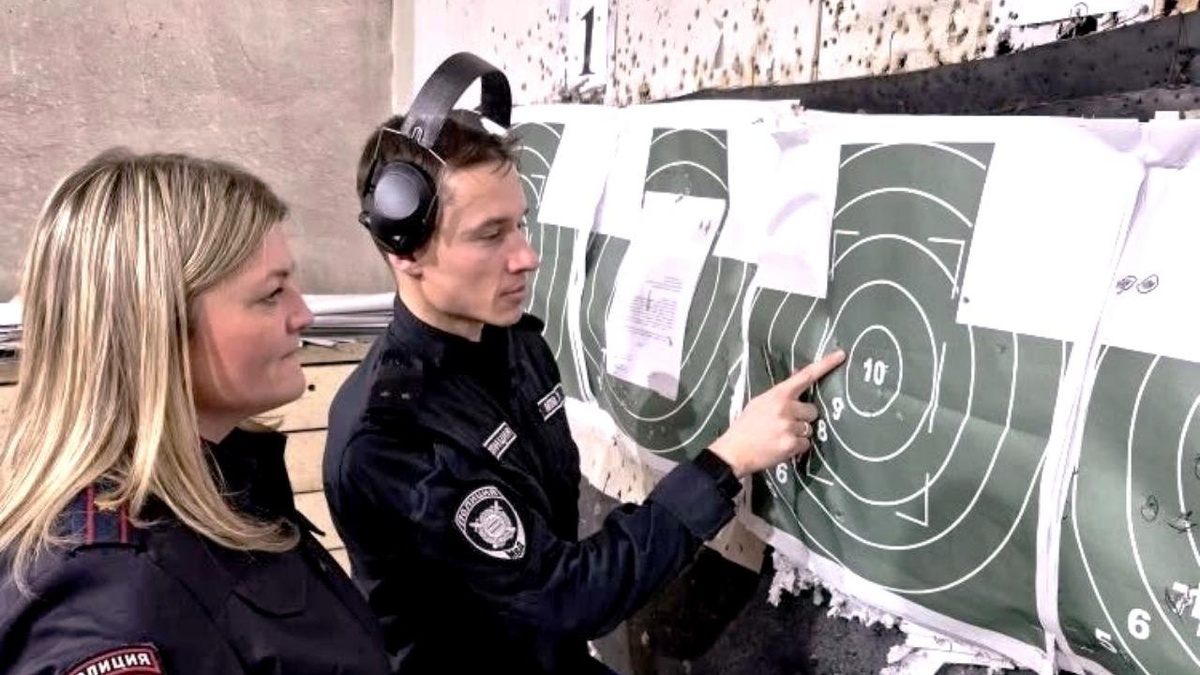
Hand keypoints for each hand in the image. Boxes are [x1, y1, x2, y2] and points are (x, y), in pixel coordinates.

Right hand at [709, 350, 845, 477]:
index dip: (825, 364)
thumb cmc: (746, 426)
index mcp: (778, 394)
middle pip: (812, 410)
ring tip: (779, 436)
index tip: (840, 355)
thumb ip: (780, 393)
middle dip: (803, 418)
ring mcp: (789, 426)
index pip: (805, 375)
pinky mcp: (791, 444)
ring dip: (799, 434)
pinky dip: (796, 447)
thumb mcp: (760, 402)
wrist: (734, 451)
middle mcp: (786, 408)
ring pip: (809, 429)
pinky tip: (781, 446)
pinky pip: (806, 444)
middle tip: (785, 424)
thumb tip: (798, 376)